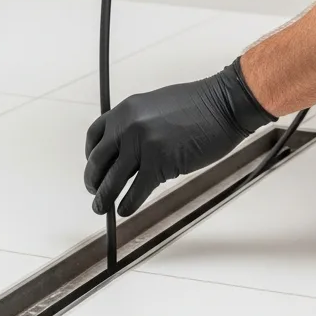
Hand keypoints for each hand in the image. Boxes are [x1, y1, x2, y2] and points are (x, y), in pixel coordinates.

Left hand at [84, 59, 275, 216]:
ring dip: (104, 199)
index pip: (95, 136)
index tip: (95, 168)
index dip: (91, 156)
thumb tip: (127, 152)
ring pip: (112, 181)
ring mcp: (142, 145)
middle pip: (98, 161)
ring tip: (101, 208)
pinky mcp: (159, 163)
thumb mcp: (156, 106)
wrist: (224, 105)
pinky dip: (128, 205)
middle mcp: (128, 126)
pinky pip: (135, 191)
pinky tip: (126, 210)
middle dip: (93, 181)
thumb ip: (138, 125)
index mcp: (126, 110)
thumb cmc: (198, 106)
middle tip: (95, 192)